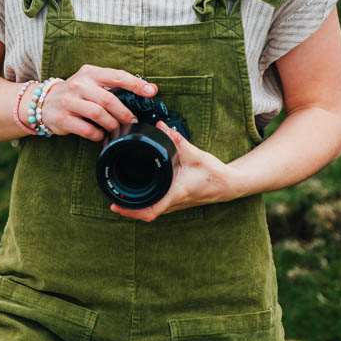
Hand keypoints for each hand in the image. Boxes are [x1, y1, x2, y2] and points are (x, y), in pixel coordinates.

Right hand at [36, 65, 156, 140]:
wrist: (43, 102)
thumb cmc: (75, 93)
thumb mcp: (90, 82)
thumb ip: (110, 86)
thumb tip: (140, 96)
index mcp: (89, 73)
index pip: (117, 76)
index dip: (136, 84)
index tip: (152, 91)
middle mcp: (78, 84)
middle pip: (109, 99)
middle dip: (124, 113)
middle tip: (132, 121)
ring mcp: (69, 102)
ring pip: (99, 114)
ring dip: (112, 124)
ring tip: (117, 129)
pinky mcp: (62, 119)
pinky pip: (87, 130)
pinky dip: (98, 135)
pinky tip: (101, 135)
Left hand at [110, 122, 238, 220]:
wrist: (228, 185)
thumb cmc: (213, 172)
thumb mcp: (196, 154)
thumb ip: (177, 141)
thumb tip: (161, 126)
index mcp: (176, 193)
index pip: (151, 209)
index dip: (132, 210)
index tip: (116, 205)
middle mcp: (174, 203)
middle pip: (145, 214)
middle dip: (127, 209)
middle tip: (111, 198)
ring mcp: (175, 205)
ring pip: (150, 212)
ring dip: (135, 208)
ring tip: (119, 198)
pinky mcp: (176, 202)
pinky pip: (156, 207)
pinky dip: (144, 204)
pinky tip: (136, 196)